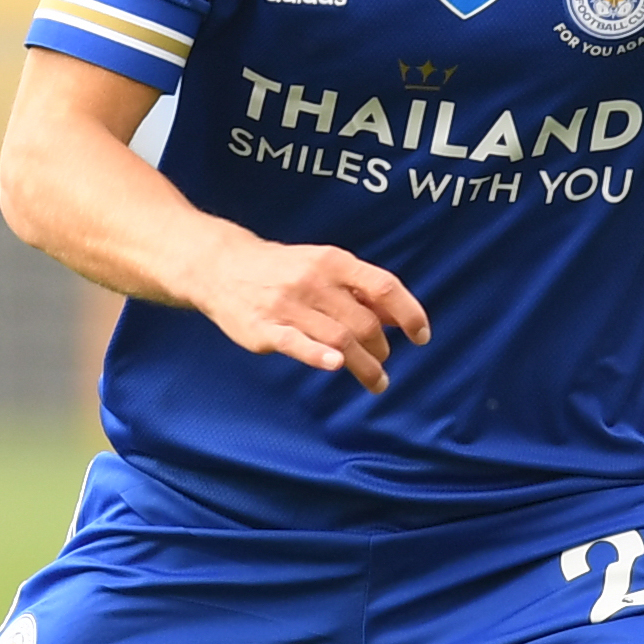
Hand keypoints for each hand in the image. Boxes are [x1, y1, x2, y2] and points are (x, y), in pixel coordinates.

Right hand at [182, 228, 429, 393]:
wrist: (222, 266)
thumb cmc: (283, 270)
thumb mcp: (325, 265)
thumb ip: (361, 290)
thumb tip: (401, 316)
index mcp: (333, 262)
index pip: (383, 287)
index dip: (409, 313)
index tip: (421, 337)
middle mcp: (314, 281)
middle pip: (364, 322)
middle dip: (382, 350)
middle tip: (383, 363)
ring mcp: (287, 305)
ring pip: (339, 338)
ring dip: (364, 366)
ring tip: (376, 382)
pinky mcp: (264, 329)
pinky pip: (295, 343)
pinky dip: (318, 355)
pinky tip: (335, 366)